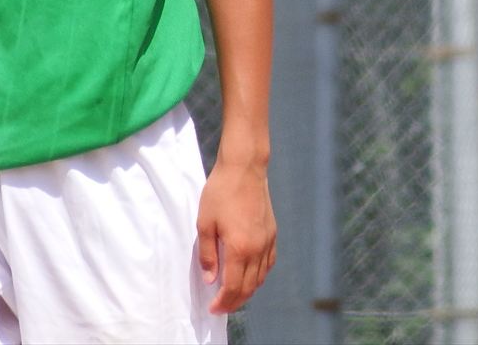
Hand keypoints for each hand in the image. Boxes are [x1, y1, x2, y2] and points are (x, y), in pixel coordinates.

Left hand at [196, 158, 276, 313]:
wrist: (244, 168)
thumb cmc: (221, 192)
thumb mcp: (205, 223)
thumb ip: (207, 254)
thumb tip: (210, 279)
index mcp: (239, 248)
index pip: (233, 287)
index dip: (223, 302)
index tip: (213, 308)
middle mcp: (257, 249)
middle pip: (248, 287)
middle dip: (234, 302)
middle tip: (221, 307)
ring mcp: (267, 241)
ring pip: (260, 277)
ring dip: (247, 291)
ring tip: (233, 294)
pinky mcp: (272, 233)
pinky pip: (268, 263)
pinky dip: (259, 275)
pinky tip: (250, 275)